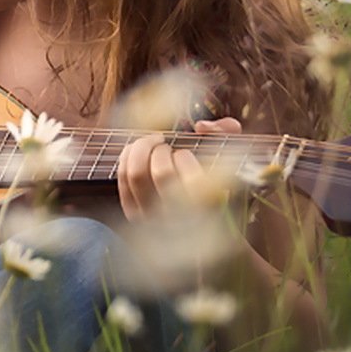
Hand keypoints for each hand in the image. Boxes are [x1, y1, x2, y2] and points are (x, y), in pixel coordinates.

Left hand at [117, 117, 244, 221]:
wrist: (196, 225)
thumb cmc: (213, 183)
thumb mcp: (228, 155)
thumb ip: (225, 132)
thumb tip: (202, 127)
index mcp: (206, 206)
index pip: (192, 181)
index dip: (185, 158)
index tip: (185, 153)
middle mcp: (179, 216)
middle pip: (161, 173)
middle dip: (161, 149)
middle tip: (164, 144)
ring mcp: (153, 217)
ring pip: (136, 175)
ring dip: (142, 150)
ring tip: (151, 145)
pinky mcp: (134, 213)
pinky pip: (122, 179)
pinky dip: (126, 157)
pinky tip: (136, 150)